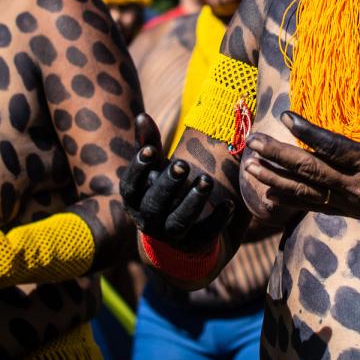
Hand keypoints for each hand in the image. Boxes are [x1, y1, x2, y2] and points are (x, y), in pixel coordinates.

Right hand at [120, 113, 232, 248]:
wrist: (175, 232)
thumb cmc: (161, 189)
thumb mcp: (154, 168)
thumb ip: (148, 143)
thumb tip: (142, 116)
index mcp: (135, 200)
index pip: (129, 186)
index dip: (137, 169)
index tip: (151, 150)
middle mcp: (148, 220)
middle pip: (154, 204)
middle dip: (168, 185)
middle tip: (183, 164)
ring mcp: (170, 235)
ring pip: (178, 222)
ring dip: (193, 202)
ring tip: (207, 180)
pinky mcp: (193, 243)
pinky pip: (205, 234)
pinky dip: (217, 220)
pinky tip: (230, 204)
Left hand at [243, 74, 359, 219]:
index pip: (331, 147)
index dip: (306, 132)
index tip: (285, 117)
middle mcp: (356, 186)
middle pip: (310, 171)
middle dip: (278, 157)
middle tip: (253, 143)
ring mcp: (350, 202)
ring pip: (306, 192)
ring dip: (276, 179)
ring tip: (250, 167)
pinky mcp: (349, 211)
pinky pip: (314, 206)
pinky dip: (290, 199)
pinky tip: (269, 190)